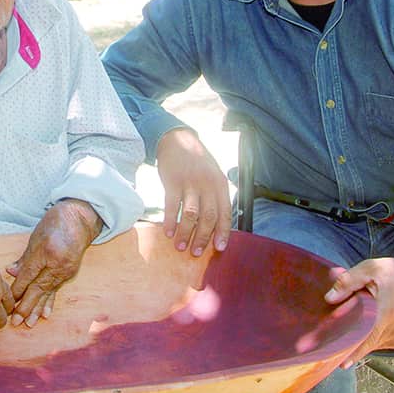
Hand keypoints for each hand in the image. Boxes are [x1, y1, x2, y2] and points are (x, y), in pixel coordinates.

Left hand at [6, 198, 102, 326]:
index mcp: (46, 251)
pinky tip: (45, 315)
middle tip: (15, 321)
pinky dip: (49, 302)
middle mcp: (58, 263)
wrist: (80, 219)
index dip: (18, 289)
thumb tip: (10, 272)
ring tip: (29, 323)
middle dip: (26, 306)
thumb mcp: (36, 236)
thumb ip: (25, 258)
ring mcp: (66, 270)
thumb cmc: (55, 222)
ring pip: (48, 292)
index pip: (29, 275)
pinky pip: (56, 290)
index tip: (8, 302)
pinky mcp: (69, 273)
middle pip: (39, 288)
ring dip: (37, 309)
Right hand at [156, 128, 231, 254]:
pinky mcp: (173, 181)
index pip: (225, 212)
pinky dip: (170, 221)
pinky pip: (172, 206)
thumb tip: (216, 225)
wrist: (177, 140)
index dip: (223, 232)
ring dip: (185, 233)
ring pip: (191, 214)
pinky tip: (167, 232)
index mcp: (220, 184)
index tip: (219, 248)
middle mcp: (207, 184)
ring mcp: (190, 183)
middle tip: (196, 252)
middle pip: (208, 217)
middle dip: (203, 237)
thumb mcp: (213, 175)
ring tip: (180, 246)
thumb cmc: (196, 162)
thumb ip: (215, 196)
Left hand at [324, 251, 393, 367]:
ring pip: (366, 346)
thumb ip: (348, 282)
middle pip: (360, 346)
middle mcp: (391, 330)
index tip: (325, 355)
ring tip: (338, 330)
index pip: (358, 339)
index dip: (341, 349)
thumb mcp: (370, 269)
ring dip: (352, 341)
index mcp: (383, 313)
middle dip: (341, 348)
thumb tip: (329, 298)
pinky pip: (374, 343)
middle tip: (323, 347)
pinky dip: (364, 338)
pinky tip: (356, 327)